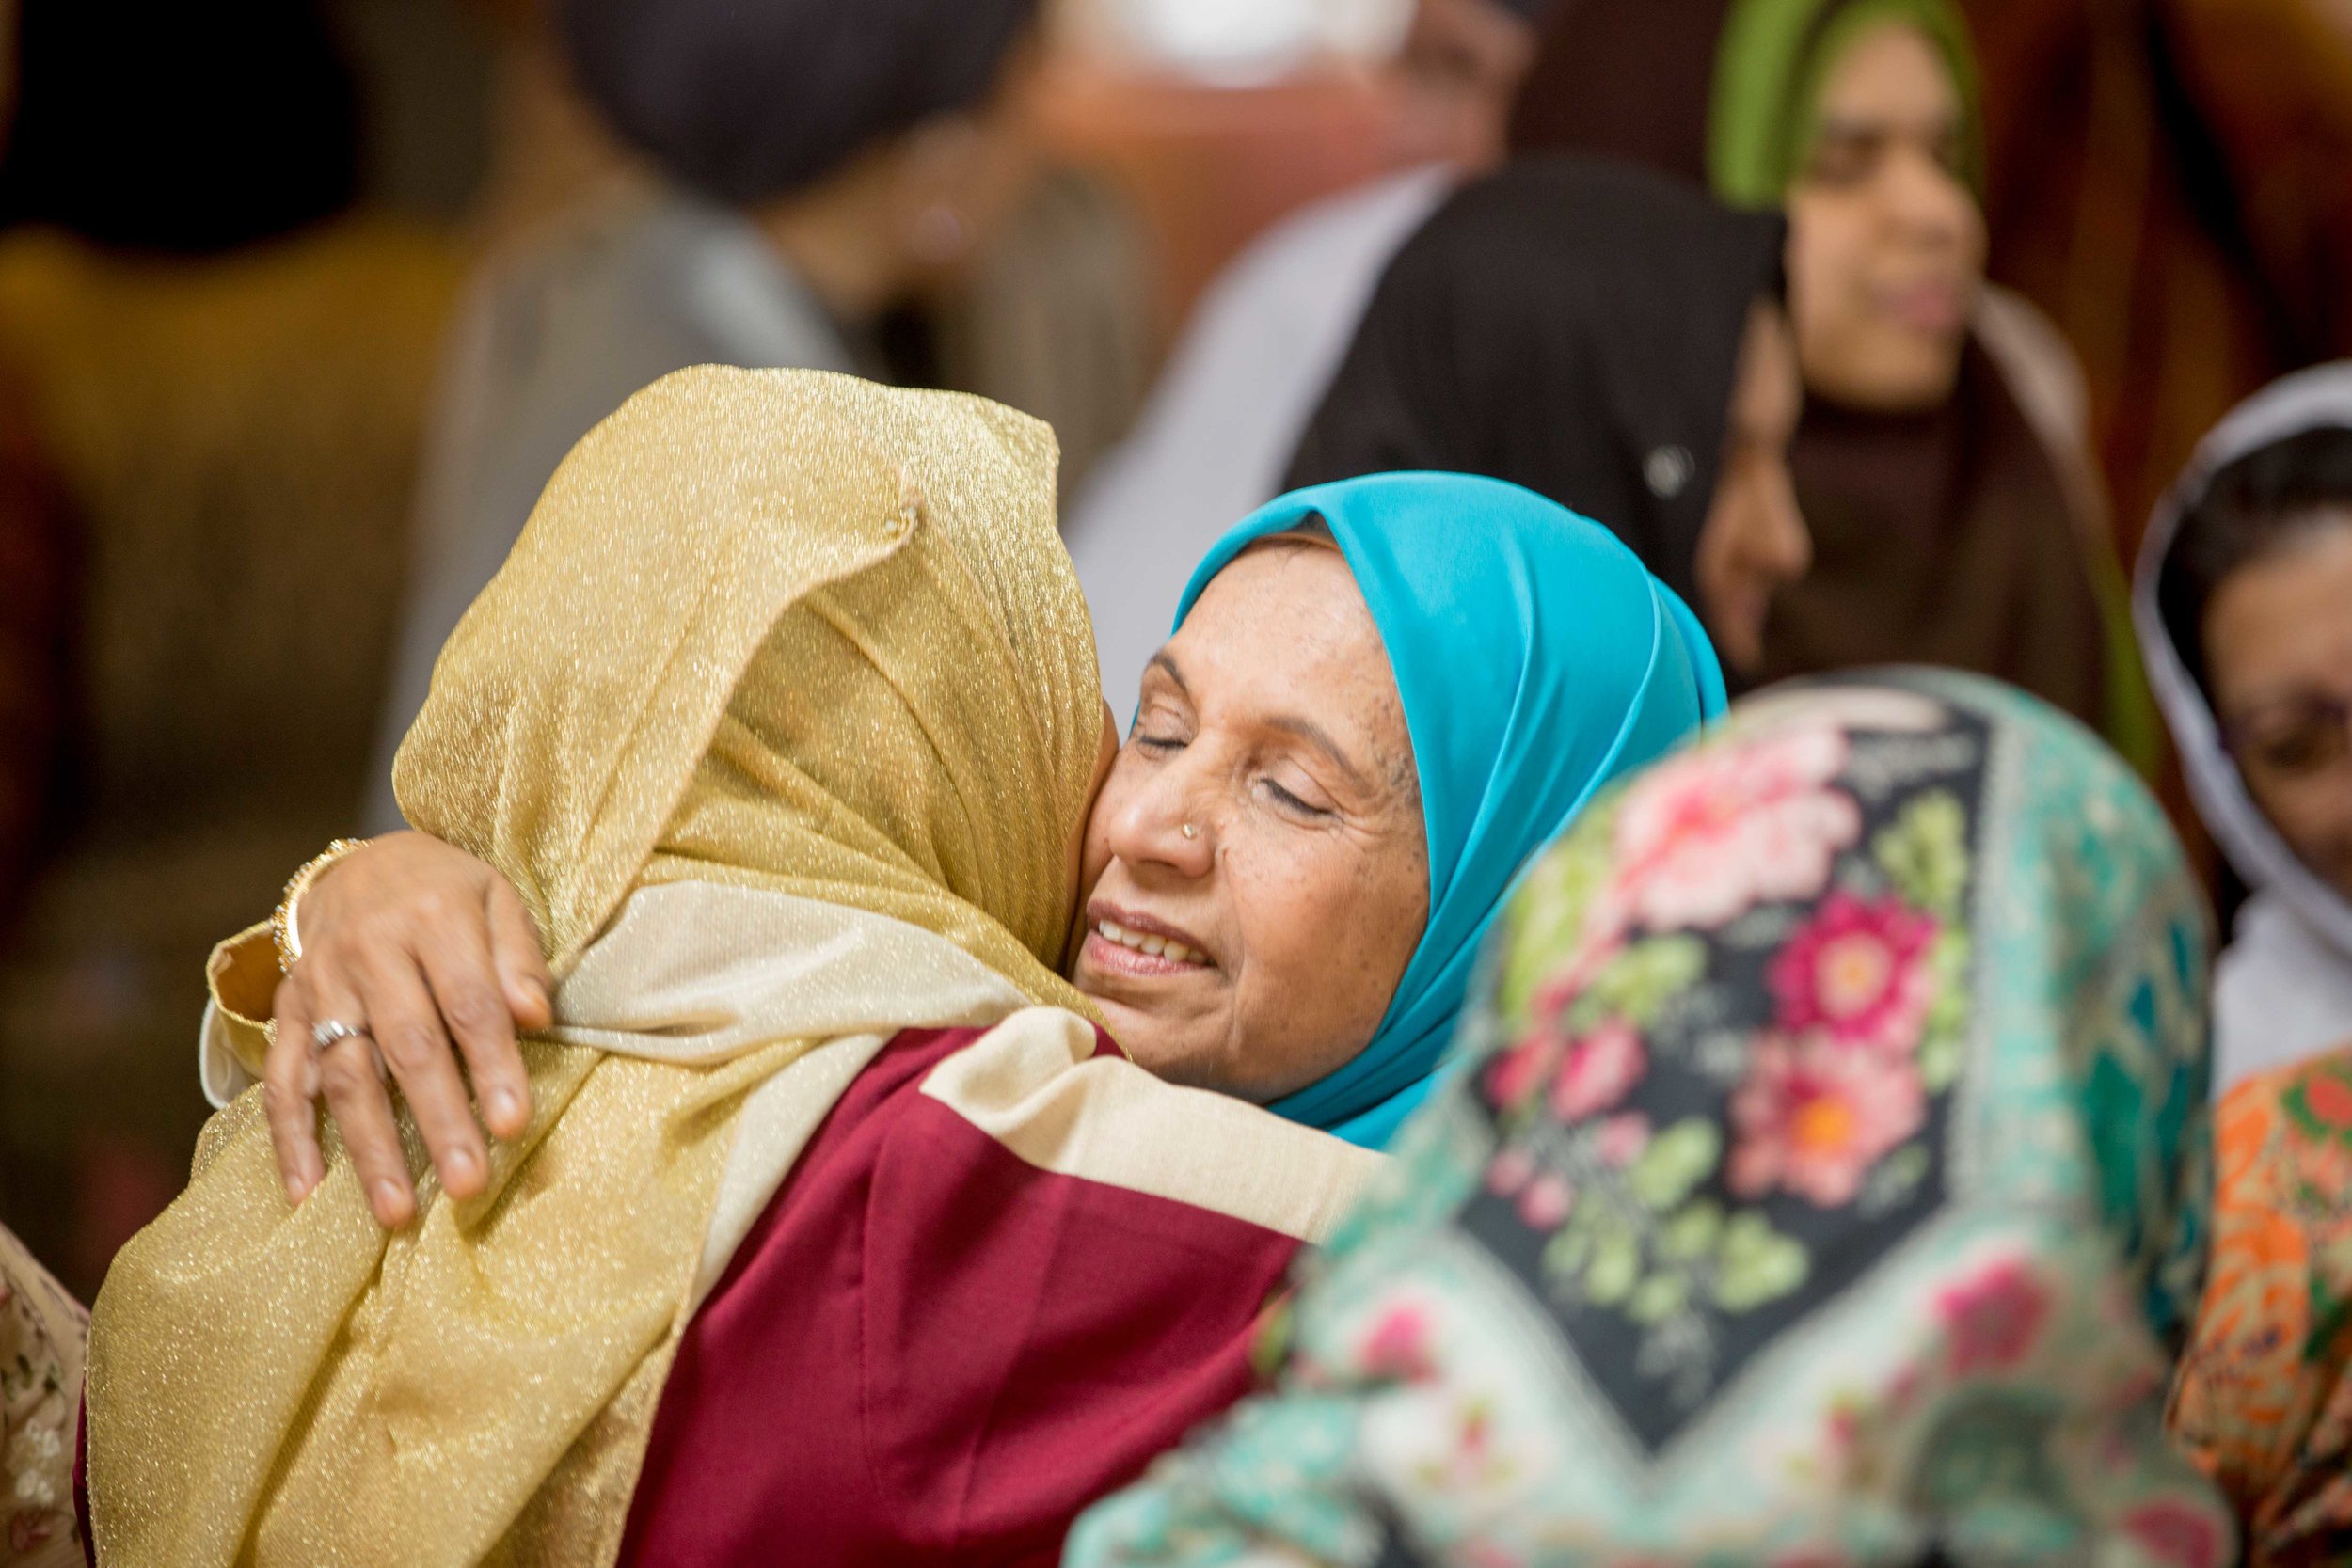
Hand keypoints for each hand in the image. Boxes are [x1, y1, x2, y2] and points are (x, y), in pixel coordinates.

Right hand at [265, 830, 552, 1225]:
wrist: (361, 868)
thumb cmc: (447, 895)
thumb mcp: (497, 899)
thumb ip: (517, 957)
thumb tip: (534, 1015)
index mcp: (431, 918)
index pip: (467, 1002)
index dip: (491, 1065)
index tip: (513, 1125)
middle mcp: (368, 952)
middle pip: (406, 1046)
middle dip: (437, 1121)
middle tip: (466, 1185)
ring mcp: (320, 987)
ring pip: (343, 1075)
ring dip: (369, 1148)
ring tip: (396, 1212)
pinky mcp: (285, 1014)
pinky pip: (281, 1081)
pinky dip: (289, 1141)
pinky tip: (305, 1195)